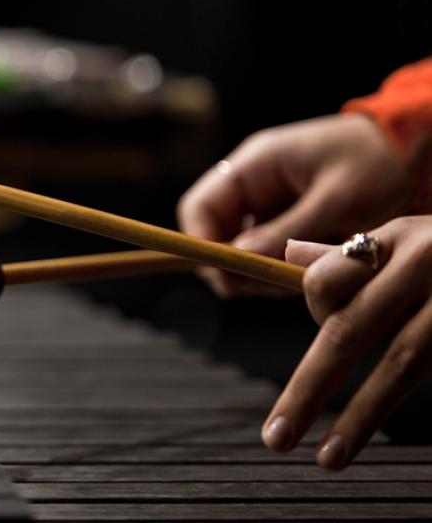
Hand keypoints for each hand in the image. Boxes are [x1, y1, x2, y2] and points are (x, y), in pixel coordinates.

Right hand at [177, 114, 410, 296]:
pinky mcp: (286, 222)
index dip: (202, 244)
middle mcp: (253, 184)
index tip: (225, 275)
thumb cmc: (381, 164)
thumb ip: (284, 233)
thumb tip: (236, 263)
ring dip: (262, 271)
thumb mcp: (335, 202)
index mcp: (254, 165)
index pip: (200, 207)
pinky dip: (279, 269)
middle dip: (236, 265)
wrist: (420, 151)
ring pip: (241, 250)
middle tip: (271, 284)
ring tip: (300, 277)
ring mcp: (269, 204)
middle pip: (216, 234)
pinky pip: (266, 253)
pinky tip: (308, 272)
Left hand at [262, 216, 431, 469]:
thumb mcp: (414, 236)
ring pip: (402, 361)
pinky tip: (373, 436)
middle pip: (351, 330)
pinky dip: (399, 399)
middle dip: (307, 388)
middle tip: (276, 438)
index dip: (312, 313)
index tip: (317, 338)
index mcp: (401, 234)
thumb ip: (354, 252)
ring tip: (328, 458)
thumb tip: (290, 257)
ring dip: (361, 414)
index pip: (324, 282)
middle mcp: (430, 260)